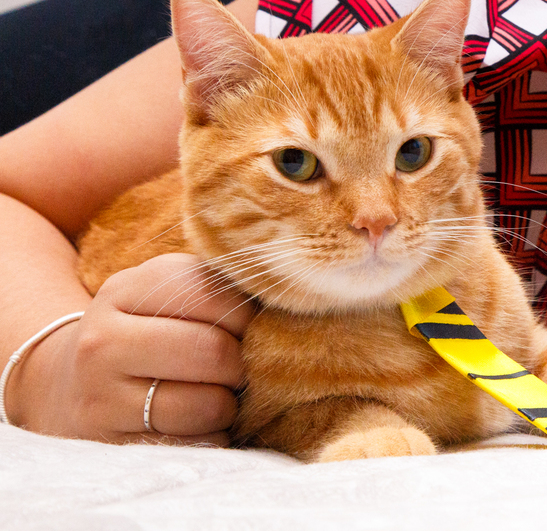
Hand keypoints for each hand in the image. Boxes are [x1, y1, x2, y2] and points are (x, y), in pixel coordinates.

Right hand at [14, 253, 251, 444]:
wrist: (70, 381)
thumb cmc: (146, 328)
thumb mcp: (169, 291)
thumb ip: (220, 289)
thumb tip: (287, 308)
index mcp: (125, 290)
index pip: (213, 295)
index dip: (249, 316)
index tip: (251, 327)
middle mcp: (103, 342)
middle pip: (212, 353)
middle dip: (242, 365)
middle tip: (242, 368)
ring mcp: (99, 398)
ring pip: (206, 406)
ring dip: (229, 405)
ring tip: (218, 394)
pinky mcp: (108, 446)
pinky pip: (191, 446)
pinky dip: (211, 437)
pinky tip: (198, 422)